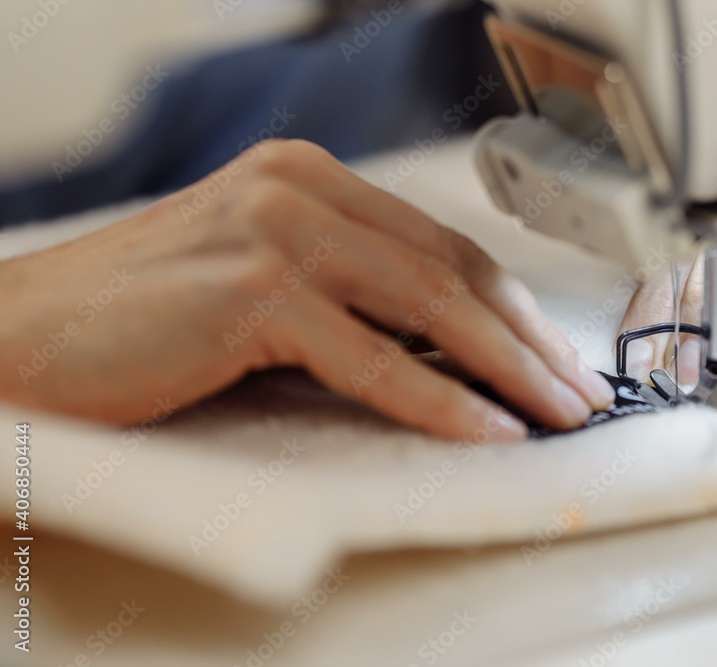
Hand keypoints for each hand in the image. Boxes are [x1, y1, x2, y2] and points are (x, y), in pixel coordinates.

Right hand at [1, 140, 614, 439]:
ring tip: (556, 415)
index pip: (440, 245)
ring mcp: (276, 231)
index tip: (555, 358)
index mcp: (307, 180)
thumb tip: (447, 356)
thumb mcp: (262, 293)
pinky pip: (371, 356)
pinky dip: (439, 398)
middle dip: (528, 340)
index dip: (511, 308)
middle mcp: (299, 188)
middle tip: (578, 393)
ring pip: (430, 304)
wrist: (16, 339)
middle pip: (452, 269)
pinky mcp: (251, 290)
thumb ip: (347, 305)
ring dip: (507, 368)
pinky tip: (487, 428)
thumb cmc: (136, 324)